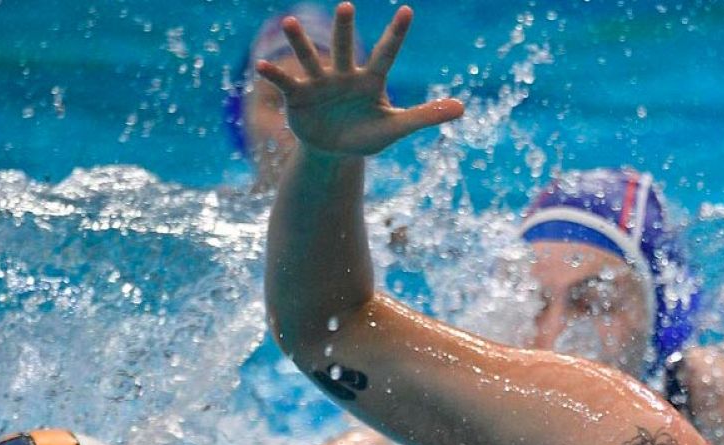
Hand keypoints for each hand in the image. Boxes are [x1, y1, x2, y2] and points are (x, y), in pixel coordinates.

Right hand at [255, 3, 462, 157]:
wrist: (336, 151)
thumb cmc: (369, 134)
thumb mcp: (398, 127)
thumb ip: (426, 115)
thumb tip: (463, 107)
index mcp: (370, 81)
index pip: (387, 53)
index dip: (397, 34)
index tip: (409, 11)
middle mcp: (344, 75)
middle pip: (345, 49)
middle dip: (344, 29)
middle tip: (347, 6)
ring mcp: (319, 84)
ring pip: (310, 59)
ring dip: (300, 42)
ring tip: (290, 22)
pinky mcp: (298, 97)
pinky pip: (285, 83)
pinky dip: (274, 75)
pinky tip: (260, 66)